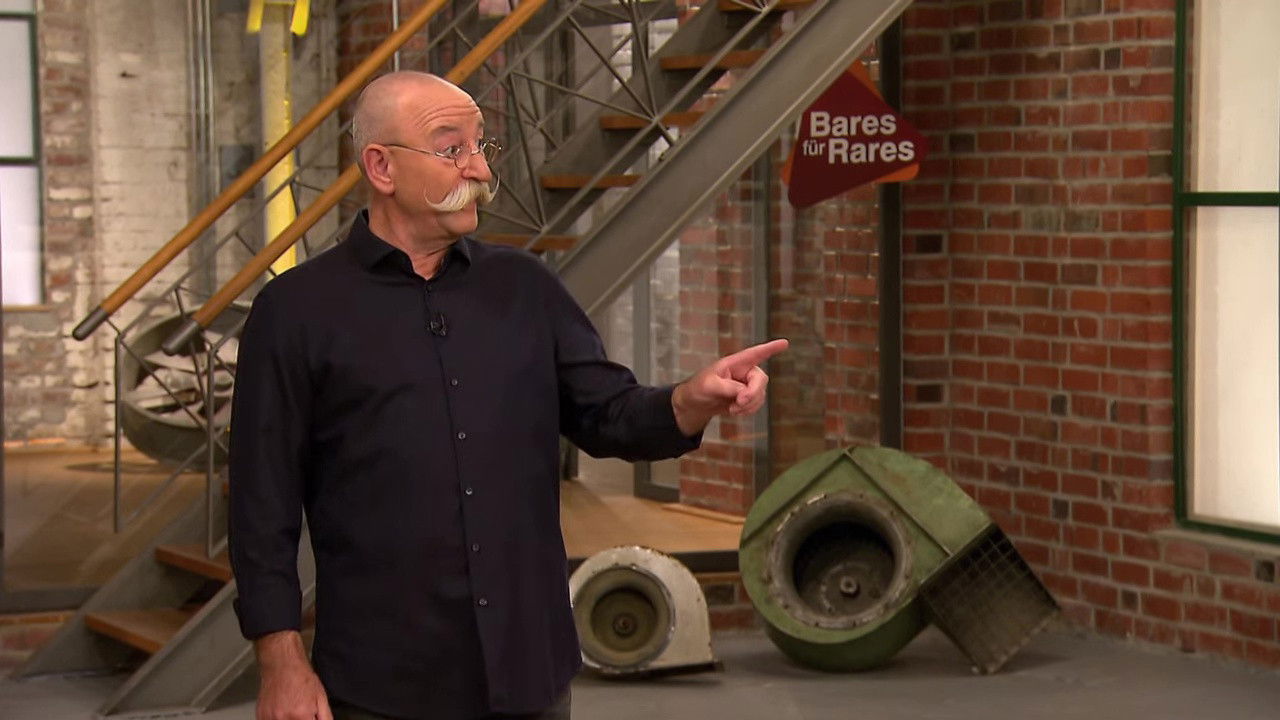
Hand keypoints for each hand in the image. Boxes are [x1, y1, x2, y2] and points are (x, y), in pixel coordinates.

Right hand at [255, 631, 332, 719]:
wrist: (282, 664)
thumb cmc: (302, 678)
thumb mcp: (321, 697)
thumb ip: (325, 718)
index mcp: (301, 715)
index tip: (310, 716)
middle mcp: (283, 719)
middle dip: (301, 719)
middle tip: (301, 712)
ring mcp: (269, 718)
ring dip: (289, 719)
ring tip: (292, 709)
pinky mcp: (261, 716)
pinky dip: (278, 719)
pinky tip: (282, 710)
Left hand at [671, 338, 788, 435]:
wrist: (696, 404)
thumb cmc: (699, 388)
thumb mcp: (709, 386)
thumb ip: (727, 387)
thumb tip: (743, 392)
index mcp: (735, 363)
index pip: (755, 353)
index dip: (771, 348)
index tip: (785, 343)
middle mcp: (745, 372)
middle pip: (761, 380)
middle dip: (752, 394)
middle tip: (739, 403)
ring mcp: (747, 385)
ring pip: (760, 395)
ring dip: (748, 405)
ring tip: (732, 409)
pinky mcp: (748, 397)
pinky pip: (756, 404)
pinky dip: (747, 410)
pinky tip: (734, 410)